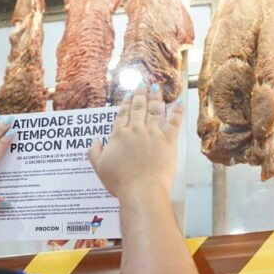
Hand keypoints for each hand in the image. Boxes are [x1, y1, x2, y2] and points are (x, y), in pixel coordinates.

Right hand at [88, 84, 182, 199]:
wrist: (141, 190)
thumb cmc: (121, 182)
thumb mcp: (100, 168)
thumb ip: (94, 152)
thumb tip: (95, 141)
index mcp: (119, 135)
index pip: (122, 114)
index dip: (126, 101)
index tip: (129, 93)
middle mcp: (136, 130)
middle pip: (138, 107)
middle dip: (141, 93)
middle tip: (143, 83)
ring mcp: (153, 134)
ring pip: (154, 110)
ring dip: (156, 97)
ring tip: (157, 87)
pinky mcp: (168, 141)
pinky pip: (174, 123)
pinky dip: (177, 112)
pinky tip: (178, 102)